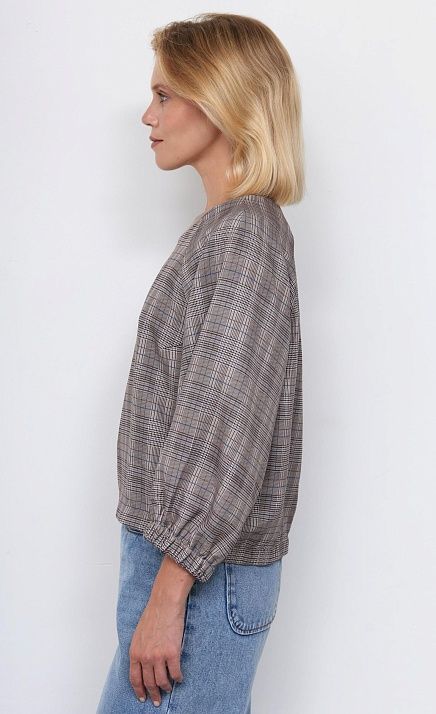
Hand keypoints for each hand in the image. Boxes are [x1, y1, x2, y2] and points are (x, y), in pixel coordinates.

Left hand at [129, 591, 185, 705]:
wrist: (164, 604)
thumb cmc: (153, 615)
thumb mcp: (138, 634)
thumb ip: (139, 650)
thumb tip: (143, 664)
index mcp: (135, 652)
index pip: (134, 678)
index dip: (139, 690)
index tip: (143, 698)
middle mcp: (145, 657)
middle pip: (148, 682)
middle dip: (153, 694)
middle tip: (157, 700)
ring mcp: (158, 656)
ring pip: (162, 681)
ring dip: (166, 687)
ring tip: (169, 689)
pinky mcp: (172, 653)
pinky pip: (175, 672)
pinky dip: (178, 678)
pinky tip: (179, 678)